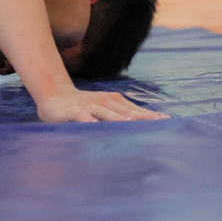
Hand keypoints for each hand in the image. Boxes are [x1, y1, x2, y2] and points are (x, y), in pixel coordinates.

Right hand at [35, 88, 167, 122]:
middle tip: (158, 123)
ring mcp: (88, 106)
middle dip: (141, 117)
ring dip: (117, 118)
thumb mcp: (104, 109)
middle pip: (125, 111)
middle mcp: (104, 102)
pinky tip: (91, 124)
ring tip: (130, 123)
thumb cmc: (84, 105)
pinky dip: (86, 119)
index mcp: (114, 102)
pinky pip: (81, 115)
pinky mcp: (73, 110)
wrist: (54, 94)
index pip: (135, 110)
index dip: (150, 115)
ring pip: (105, 113)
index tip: (167, 121)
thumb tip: (142, 126)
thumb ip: (120, 117)